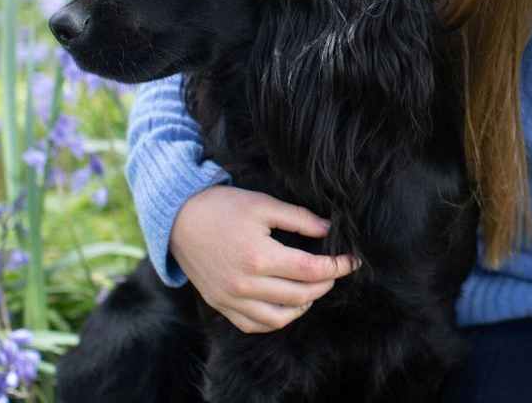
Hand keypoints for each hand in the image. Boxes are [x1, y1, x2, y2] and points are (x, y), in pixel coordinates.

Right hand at [170, 186, 356, 333]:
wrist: (178, 220)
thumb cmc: (223, 208)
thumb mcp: (264, 204)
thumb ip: (300, 218)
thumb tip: (329, 229)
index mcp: (259, 257)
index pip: (311, 270)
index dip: (337, 266)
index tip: (353, 260)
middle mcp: (245, 284)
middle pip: (300, 295)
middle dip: (325, 283)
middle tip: (335, 270)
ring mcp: (231, 299)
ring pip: (279, 318)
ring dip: (304, 305)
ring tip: (313, 288)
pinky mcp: (220, 305)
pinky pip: (254, 325)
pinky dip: (276, 319)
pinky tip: (288, 303)